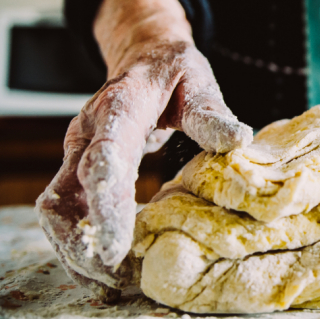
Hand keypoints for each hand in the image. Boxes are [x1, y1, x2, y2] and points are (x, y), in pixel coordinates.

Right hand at [35, 0, 252, 300]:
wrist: (144, 59)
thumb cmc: (175, 74)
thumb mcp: (198, 84)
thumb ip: (212, 114)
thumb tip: (240, 139)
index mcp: (118, 108)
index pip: (104, 158)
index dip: (107, 204)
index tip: (116, 247)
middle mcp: (87, 132)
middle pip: (70, 191)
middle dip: (86, 238)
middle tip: (114, 277)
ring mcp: (78, 150)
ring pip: (57, 206)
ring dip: (75, 246)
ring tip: (107, 281)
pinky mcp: (78, 166)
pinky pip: (64, 208)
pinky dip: (76, 239)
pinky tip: (99, 265)